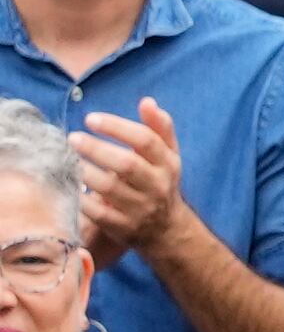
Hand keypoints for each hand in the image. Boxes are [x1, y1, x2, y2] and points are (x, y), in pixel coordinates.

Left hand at [72, 96, 183, 266]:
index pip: (146, 141)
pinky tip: (69, 183)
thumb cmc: (160, 181)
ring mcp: (140, 208)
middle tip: (72, 137)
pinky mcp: (123, 227)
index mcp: (167, 164)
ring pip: (110, 189)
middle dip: (97, 149)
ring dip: (85, 171)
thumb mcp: (167, 155)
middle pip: (127, 165)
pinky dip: (81, 198)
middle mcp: (157, 186)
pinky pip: (98, 213)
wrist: (167, 230)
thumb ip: (159, 128)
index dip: (117, 127)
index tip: (91, 119)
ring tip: (68, 158)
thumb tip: (147, 102)